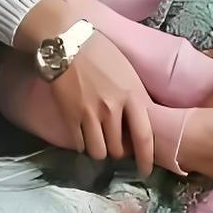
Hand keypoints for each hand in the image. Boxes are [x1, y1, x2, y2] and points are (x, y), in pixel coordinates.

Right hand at [49, 32, 154, 175]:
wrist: (66, 41)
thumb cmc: (101, 51)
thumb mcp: (128, 71)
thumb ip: (135, 97)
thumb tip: (141, 120)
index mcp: (133, 95)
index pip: (144, 137)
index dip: (145, 159)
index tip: (145, 170)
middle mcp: (112, 109)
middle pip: (118, 150)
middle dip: (119, 153)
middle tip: (117, 147)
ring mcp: (89, 114)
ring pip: (98, 152)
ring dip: (100, 151)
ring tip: (99, 142)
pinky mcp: (69, 115)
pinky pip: (78, 144)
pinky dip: (82, 144)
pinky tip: (83, 135)